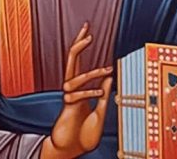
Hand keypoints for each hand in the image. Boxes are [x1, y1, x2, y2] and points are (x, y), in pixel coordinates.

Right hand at [40, 23, 112, 158]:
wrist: (70, 150)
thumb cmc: (83, 134)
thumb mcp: (99, 112)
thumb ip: (103, 95)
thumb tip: (109, 77)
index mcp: (79, 88)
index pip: (78, 61)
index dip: (81, 46)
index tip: (88, 32)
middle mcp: (72, 89)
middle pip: (71, 60)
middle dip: (78, 44)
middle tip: (86, 30)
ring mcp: (68, 97)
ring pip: (75, 76)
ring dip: (92, 72)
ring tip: (107, 69)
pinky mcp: (67, 108)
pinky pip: (76, 95)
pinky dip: (89, 92)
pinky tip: (99, 93)